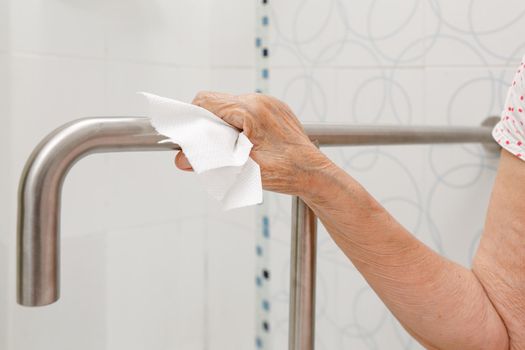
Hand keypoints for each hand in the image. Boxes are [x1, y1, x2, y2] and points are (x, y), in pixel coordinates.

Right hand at [175, 91, 329, 195]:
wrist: (315, 175)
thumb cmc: (286, 172)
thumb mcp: (242, 169)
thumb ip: (211, 161)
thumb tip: (182, 159)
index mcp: (251, 110)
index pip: (206, 102)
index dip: (191, 119)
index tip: (185, 137)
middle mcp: (260, 101)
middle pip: (217, 103)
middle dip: (206, 124)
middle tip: (206, 147)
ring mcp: (269, 104)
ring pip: (230, 106)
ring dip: (222, 125)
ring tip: (228, 149)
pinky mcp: (274, 110)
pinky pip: (246, 110)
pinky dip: (237, 124)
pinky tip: (243, 144)